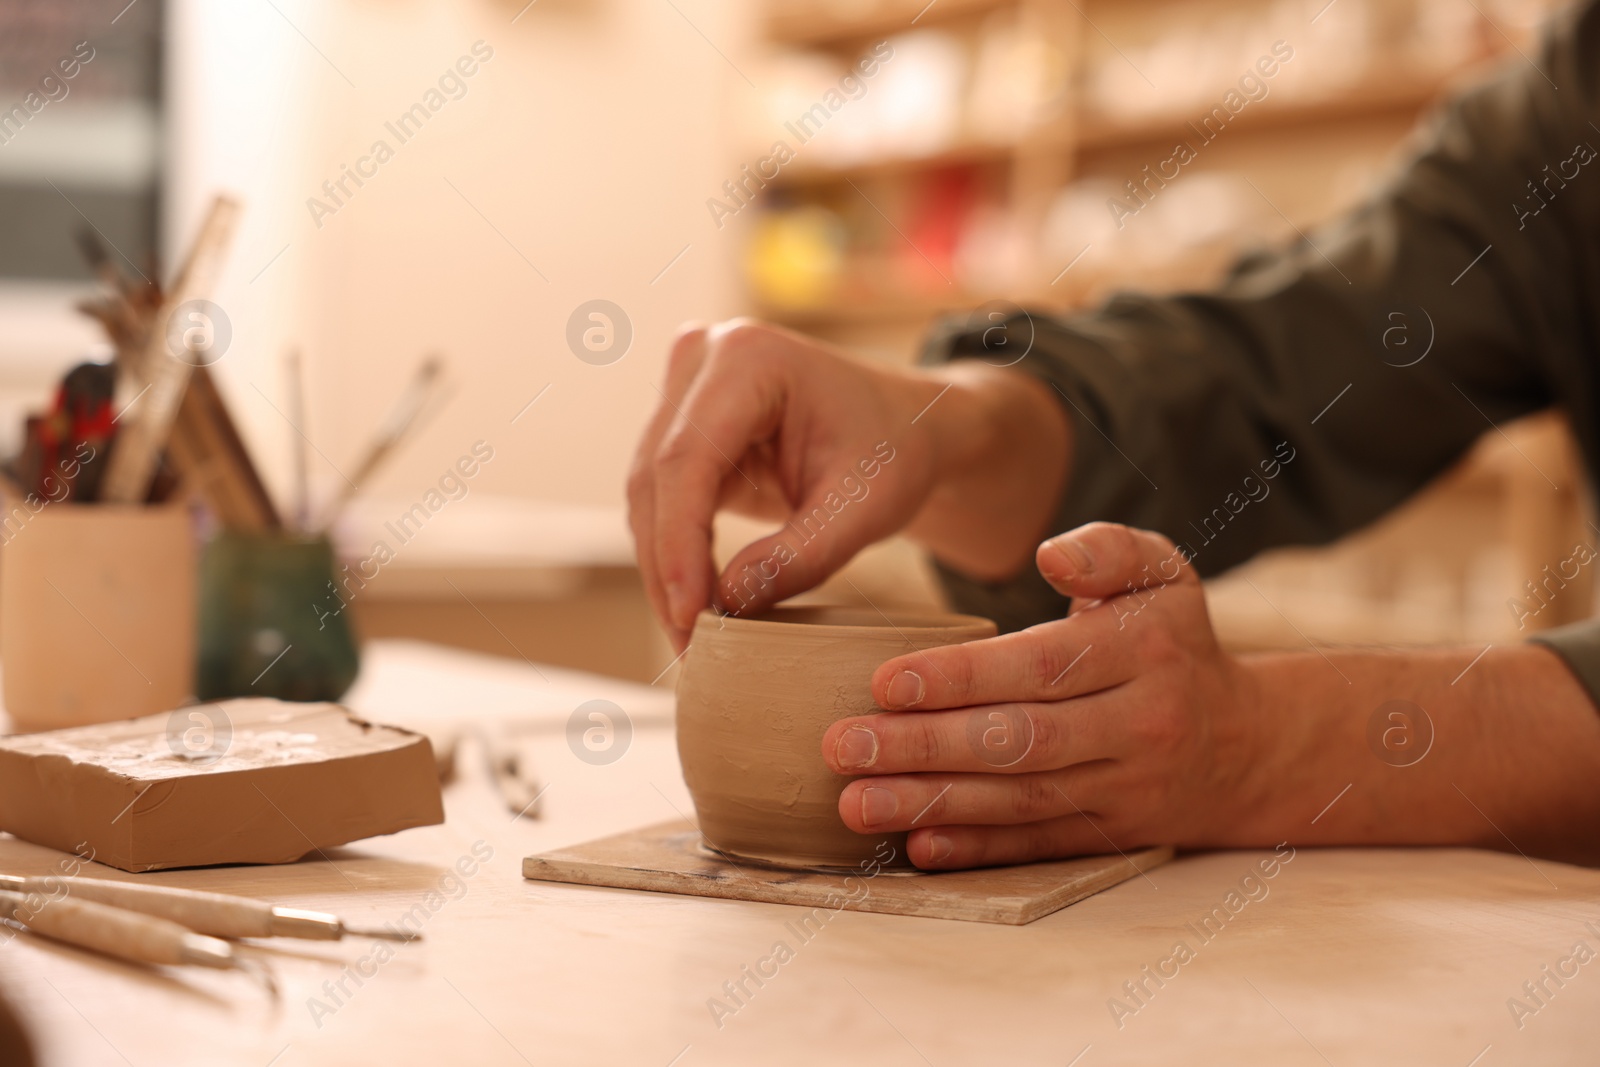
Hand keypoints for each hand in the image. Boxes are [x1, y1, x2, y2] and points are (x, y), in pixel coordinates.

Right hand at [627, 320, 1069, 648]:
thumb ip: (801, 555)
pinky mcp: (682, 427)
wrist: (904, 429)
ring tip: (693, 636)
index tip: (689, 615)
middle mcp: (703, 359)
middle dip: (669, 568)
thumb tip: (725, 604)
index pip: (687, 458)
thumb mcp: (866, 508)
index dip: (679, 543)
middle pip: (657, 477)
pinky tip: (696, 605)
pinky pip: (662, 500)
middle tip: (691, 645)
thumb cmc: (893, 453)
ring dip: (666, 569)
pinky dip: (676, 555)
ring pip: (649, 494)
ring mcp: (685, 390)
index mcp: (750, 357)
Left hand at [821, 522, 1267, 868]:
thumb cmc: (1173, 640)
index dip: (961, 676)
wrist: (1244, 745)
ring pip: (1020, 801)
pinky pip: (1037, 846)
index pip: (1041, 666)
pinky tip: (916, 847)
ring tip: (854, 802)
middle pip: (1019, 741)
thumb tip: (1052, 554)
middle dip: (924, 746)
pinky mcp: (1111, 837)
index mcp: (1144, 652)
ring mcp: (1126, 789)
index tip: (884, 680)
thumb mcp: (1162, 576)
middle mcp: (1139, 725)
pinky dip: (976, 851)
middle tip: (842, 744)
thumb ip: (1110, 549)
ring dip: (931, 804)